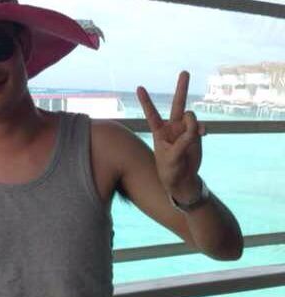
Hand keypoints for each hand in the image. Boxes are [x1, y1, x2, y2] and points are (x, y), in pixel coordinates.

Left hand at [136, 71, 206, 201]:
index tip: (139, 88)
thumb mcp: (172, 158)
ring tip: (193, 135)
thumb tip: (194, 121)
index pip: (152, 114)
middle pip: (177, 104)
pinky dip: (202, 130)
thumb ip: (183, 140)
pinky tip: (203, 136)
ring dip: (193, 123)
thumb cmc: (170, 170)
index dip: (146, 101)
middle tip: (185, 72)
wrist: (182, 179)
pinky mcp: (196, 134)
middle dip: (182, 88)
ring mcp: (185, 129)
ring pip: (191, 116)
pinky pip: (201, 126)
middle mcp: (172, 127)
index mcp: (160, 132)